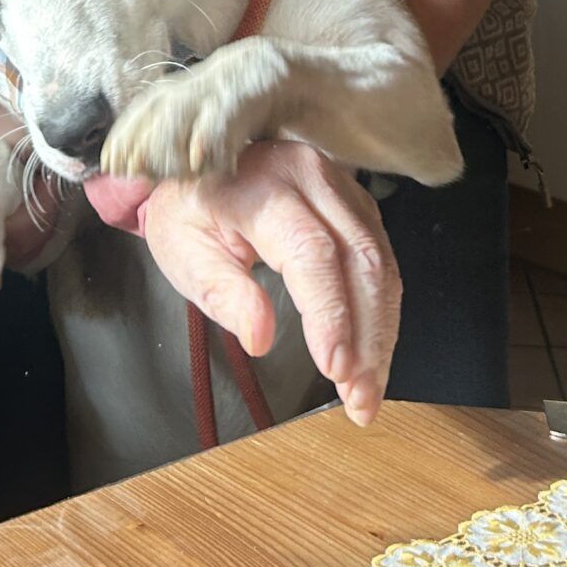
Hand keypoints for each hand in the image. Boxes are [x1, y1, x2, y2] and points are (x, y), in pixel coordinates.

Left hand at [132, 141, 398, 425]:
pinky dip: (382, 313)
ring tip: (367, 390)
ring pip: (381, 263)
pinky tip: (372, 352)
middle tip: (360, 398)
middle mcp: (310, 177)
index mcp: (262, 185)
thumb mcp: (184, 251)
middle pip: (360, 260)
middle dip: (368, 338)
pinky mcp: (356, 203)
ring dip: (381, 334)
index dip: (330, 314)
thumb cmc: (189, 211)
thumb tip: (260, 338)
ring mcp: (340, 186)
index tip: (335, 368)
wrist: (202, 168)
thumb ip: (222, 292)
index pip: (311, 252)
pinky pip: (382, 259)